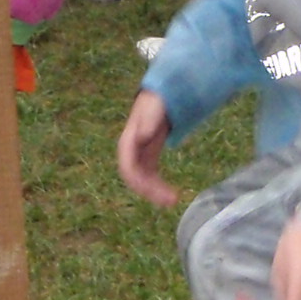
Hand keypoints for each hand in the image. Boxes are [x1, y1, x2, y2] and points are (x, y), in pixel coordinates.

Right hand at [116, 89, 176, 205]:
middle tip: (171, 201)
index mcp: (128, 141)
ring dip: (154, 193)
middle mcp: (131, 151)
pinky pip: (150, 177)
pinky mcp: (149, 158)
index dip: (138, 180)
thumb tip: (141, 136)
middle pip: (135, 177)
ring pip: (142, 180)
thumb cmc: (156, 102)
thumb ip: (147, 121)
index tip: (152, 190)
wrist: (159, 98)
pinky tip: (171, 195)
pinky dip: (158, 187)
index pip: (127, 165)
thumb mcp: (153, 109)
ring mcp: (139, 155)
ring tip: (173, 201)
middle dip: (149, 191)